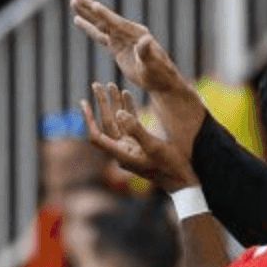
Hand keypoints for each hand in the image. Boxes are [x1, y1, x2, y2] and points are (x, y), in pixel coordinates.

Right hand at [70, 0, 206, 145]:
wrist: (161, 81)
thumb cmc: (159, 74)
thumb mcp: (152, 64)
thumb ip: (147, 52)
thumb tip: (146, 39)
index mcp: (136, 34)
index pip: (117, 22)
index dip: (105, 15)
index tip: (94, 5)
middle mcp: (128, 32)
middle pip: (106, 18)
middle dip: (91, 8)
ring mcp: (121, 39)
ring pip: (100, 24)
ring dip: (87, 14)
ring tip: (73, 1)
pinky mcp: (117, 47)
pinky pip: (100, 35)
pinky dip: (89, 28)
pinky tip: (78, 20)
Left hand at [81, 82, 197, 192]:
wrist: (183, 182)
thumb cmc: (171, 167)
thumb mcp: (155, 147)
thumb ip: (137, 130)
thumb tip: (119, 113)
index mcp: (122, 153)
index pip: (96, 136)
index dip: (88, 119)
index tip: (84, 102)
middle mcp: (123, 151)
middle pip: (107, 124)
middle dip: (102, 104)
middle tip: (97, 84)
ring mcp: (131, 148)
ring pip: (118, 123)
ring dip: (115, 104)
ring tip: (111, 86)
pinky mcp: (140, 145)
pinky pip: (130, 125)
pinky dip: (128, 110)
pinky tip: (127, 95)